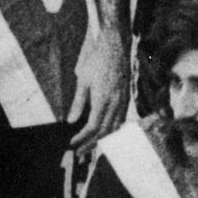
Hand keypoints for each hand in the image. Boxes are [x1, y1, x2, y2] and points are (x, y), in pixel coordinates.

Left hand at [65, 29, 128, 147]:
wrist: (116, 45)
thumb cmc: (97, 59)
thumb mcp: (83, 80)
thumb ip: (78, 102)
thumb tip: (71, 121)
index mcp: (104, 100)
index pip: (93, 127)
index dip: (82, 138)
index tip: (72, 144)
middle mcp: (116, 103)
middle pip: (104, 131)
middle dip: (91, 143)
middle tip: (79, 152)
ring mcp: (123, 101)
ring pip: (115, 127)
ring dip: (102, 139)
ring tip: (90, 146)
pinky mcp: (126, 97)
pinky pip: (121, 119)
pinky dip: (112, 129)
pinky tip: (105, 131)